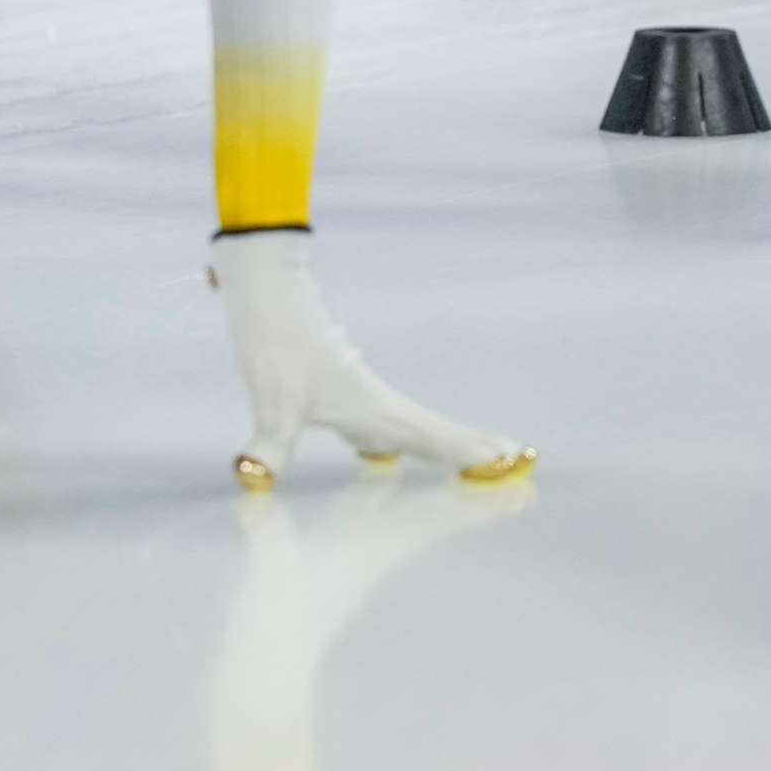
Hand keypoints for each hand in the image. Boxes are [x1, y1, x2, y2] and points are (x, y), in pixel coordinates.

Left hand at [208, 230, 531, 485]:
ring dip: (444, 442)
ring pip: (414, 425)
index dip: (468, 454)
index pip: (433, 439)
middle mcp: (376, 401)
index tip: (510, 463)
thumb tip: (253, 479)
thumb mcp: (272, 404)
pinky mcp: (341, 386)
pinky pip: (387, 420)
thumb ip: (269, 448)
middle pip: (435, 431)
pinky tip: (391, 449)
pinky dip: (406, 436)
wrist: (268, 291)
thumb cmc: (276, 344)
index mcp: (373, 409)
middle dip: (472, 448)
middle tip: (517, 461)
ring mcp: (361, 392)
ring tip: (475, 455)